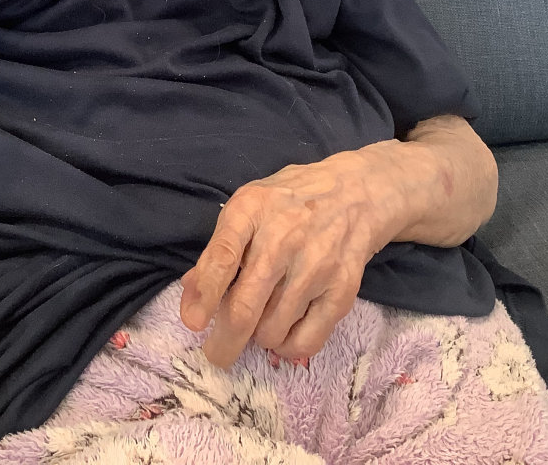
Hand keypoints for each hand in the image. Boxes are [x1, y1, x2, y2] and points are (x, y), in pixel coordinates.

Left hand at [180, 147, 410, 368]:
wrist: (355, 193)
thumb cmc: (290, 200)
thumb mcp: (248, 205)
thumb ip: (220, 247)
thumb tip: (191, 295)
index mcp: (252, 209)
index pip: (222, 256)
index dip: (205, 294)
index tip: (193, 323)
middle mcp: (283, 238)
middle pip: (245, 307)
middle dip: (224, 342)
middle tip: (217, 353)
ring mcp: (315, 266)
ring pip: (271, 330)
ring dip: (258, 339)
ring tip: (260, 323)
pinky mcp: (342, 290)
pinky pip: (306, 341)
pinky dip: (287, 348)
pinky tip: (284, 333)